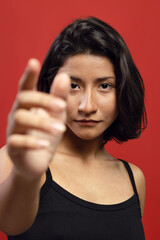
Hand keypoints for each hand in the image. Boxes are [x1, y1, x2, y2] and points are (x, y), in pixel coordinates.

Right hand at [7, 59, 69, 178]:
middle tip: (61, 106)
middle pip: (23, 99)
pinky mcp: (13, 148)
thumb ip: (59, 97)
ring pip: (20, 119)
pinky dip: (32, 142)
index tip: (33, 62)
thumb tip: (64, 75)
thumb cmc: (46, 135)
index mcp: (28, 105)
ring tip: (60, 129)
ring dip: (42, 122)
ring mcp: (13, 131)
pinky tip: (46, 144)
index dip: (28, 75)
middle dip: (43, 100)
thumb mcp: (56, 116)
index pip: (25, 87)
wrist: (36, 162)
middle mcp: (17, 114)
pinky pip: (18, 142)